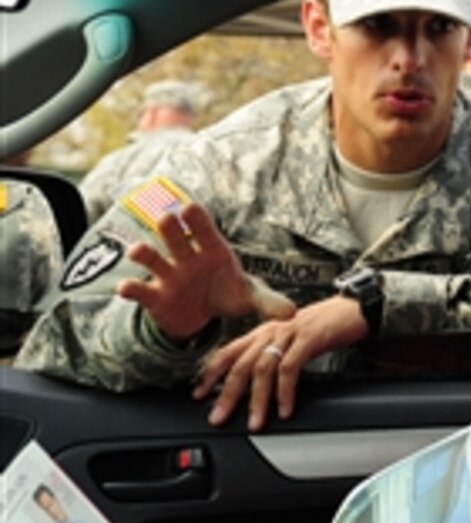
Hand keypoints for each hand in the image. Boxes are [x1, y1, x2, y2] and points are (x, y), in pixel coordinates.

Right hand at [117, 202, 295, 340]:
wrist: (202, 315)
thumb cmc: (227, 294)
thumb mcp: (249, 298)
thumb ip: (268, 302)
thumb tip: (293, 313)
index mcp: (212, 252)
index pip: (206, 231)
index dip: (197, 220)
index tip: (190, 207)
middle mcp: (187, 258)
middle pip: (177, 238)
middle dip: (172, 229)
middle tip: (166, 217)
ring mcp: (168, 276)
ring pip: (153, 259)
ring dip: (145, 253)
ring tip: (137, 251)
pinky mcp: (155, 296)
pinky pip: (141, 290)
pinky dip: (132, 288)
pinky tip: (125, 288)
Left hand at [193, 296, 367, 431]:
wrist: (353, 309)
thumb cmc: (324, 326)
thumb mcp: (291, 341)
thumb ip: (273, 358)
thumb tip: (256, 386)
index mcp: (264, 331)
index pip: (228, 351)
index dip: (211, 374)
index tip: (199, 395)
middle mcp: (271, 330)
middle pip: (241, 364)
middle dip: (227, 393)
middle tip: (218, 417)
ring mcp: (289, 334)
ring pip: (263, 368)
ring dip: (257, 399)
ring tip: (255, 422)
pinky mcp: (308, 339)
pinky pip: (290, 368)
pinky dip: (285, 391)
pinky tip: (284, 408)